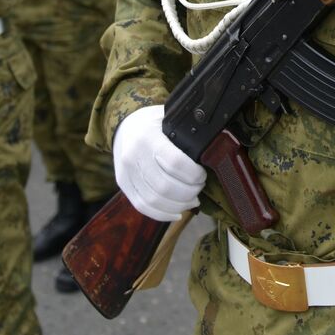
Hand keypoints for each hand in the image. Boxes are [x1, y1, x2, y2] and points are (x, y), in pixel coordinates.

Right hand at [113, 105, 205, 221]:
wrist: (125, 127)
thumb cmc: (155, 124)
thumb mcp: (170, 121)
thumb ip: (185, 136)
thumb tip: (211, 155)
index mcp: (148, 137)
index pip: (174, 162)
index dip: (193, 174)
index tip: (203, 175)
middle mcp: (133, 156)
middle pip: (165, 186)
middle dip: (189, 192)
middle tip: (200, 187)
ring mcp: (126, 172)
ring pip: (154, 200)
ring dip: (179, 205)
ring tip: (192, 200)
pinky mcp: (123, 185)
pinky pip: (142, 206)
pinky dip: (162, 214)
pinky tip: (177, 213)